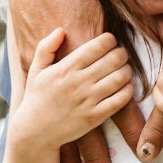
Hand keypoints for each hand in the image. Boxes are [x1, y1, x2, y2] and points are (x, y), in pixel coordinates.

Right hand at [7, 28, 136, 153]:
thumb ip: (46, 47)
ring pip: (120, 78)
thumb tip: (61, 30)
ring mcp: (88, 100)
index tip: (110, 42)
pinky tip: (125, 87)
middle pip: (114, 59)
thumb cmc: (37, 98)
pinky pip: (121, 100)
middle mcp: (78, 82)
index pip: (98, 45)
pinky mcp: (95, 117)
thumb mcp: (36, 70)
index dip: (110, 40)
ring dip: (127, 70)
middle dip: (121, 53)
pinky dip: (128, 90)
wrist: (35, 132)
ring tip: (123, 69)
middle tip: (120, 55)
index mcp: (66, 68)